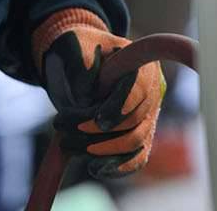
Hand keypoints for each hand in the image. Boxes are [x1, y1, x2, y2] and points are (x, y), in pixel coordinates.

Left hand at [34, 8, 165, 177]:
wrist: (83, 59)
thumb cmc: (81, 49)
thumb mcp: (77, 47)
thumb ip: (81, 67)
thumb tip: (86, 99)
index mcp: (142, 63)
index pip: (139, 88)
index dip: (120, 106)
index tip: (97, 120)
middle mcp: (153, 90)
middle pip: (135, 120)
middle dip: (98, 131)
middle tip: (64, 128)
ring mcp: (149, 113)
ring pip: (135, 141)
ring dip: (102, 150)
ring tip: (69, 145)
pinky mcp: (141, 133)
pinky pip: (137, 156)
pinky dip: (119, 167)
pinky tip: (95, 168)